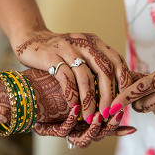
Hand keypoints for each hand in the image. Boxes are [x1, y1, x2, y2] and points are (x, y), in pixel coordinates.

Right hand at [14, 31, 131, 123]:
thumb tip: (116, 89)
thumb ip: (95, 63)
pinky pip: (65, 78)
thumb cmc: (58, 52)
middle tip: (108, 113)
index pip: (117, 60)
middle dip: (108, 95)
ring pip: (85, 76)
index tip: (124, 100)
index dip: (123, 81)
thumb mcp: (80, 52)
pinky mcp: (50, 56)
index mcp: (94, 42)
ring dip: (89, 100)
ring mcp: (66, 48)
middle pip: (104, 70)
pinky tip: (73, 106)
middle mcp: (83, 42)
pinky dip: (71, 94)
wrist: (30, 39)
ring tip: (89, 116)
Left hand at [25, 68, 135, 147]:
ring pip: (82, 140)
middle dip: (108, 128)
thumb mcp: (81, 80)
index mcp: (83, 120)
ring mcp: (60, 130)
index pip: (105, 130)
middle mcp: (73, 129)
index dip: (118, 129)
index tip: (131, 125)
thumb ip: (103, 83)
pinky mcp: (45, 128)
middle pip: (97, 137)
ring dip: (92, 128)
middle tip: (116, 116)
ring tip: (99, 116)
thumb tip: (132, 80)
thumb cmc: (53, 78)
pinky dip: (70, 122)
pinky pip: (62, 131)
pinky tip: (75, 111)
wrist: (23, 82)